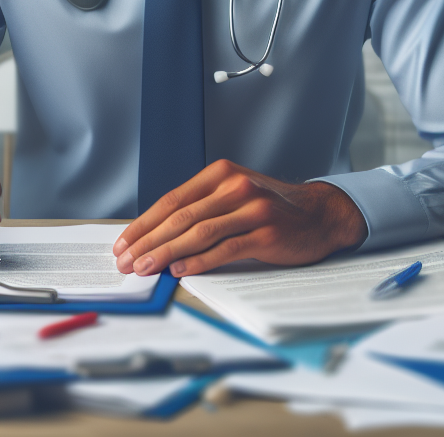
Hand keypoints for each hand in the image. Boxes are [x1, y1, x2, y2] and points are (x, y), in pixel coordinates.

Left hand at [113, 159, 367, 277]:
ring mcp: (252, 208)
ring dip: (166, 252)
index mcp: (221, 173)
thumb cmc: (271, 207)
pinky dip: (199, 261)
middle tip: (126, 261)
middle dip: (148, 240)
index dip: (144, 223)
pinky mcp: (266, 233)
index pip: (172, 200)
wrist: (320, 213)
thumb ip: (203, 207)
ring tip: (145, 268)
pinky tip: (180, 270)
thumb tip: (157, 236)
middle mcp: (235, 186)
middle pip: (181, 216)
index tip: (124, 243)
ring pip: (199, 232)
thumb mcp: (235, 195)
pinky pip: (225, 249)